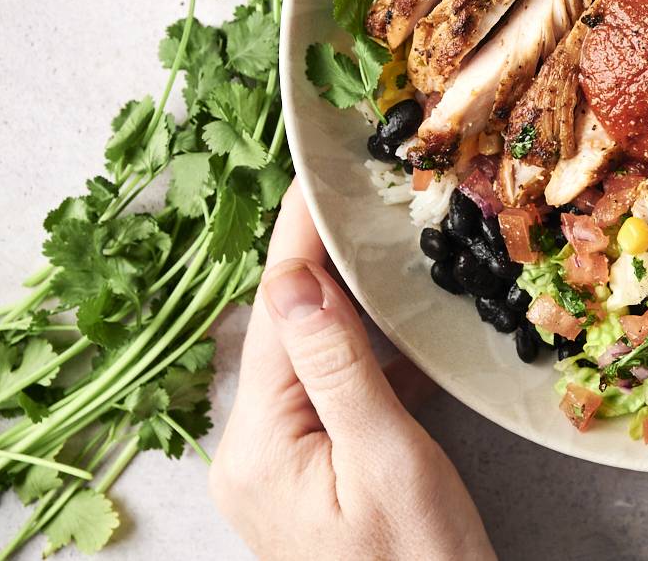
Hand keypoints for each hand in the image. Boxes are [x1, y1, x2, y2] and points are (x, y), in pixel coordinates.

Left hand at [210, 184, 493, 560]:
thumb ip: (340, 369)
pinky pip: (330, 393)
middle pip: (286, 330)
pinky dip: (362, 353)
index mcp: (259, 447)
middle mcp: (253, 452)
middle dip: (321, 259)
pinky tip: (395, 322)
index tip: (319, 171)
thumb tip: (296, 280)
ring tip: (381, 237)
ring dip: (345, 301)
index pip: (278, 315)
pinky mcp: (312, 475)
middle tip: (360, 192)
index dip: (300, 238)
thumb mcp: (389, 460)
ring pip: (310, 357)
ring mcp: (280, 466)